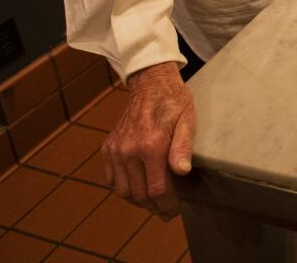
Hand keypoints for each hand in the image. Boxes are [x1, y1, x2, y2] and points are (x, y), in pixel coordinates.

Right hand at [101, 62, 194, 218]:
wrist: (150, 84)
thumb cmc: (174, 102)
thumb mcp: (188, 120)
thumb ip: (183, 147)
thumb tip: (182, 172)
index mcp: (151, 145)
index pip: (157, 189)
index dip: (167, 204)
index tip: (176, 210)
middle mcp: (129, 150)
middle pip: (139, 194)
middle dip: (154, 207)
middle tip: (166, 212)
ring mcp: (116, 150)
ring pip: (123, 191)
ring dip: (138, 202)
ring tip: (154, 204)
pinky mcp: (108, 148)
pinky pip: (111, 179)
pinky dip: (124, 189)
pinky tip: (138, 188)